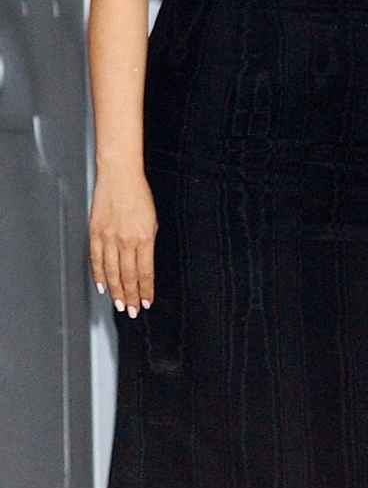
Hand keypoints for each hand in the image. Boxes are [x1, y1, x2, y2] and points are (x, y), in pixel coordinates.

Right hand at [90, 166, 156, 314]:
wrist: (119, 176)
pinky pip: (96, 259)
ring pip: (112, 272)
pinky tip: (102, 286)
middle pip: (128, 277)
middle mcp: (126, 241)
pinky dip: (99, 275)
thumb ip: (147, 243)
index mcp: (144, 238)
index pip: (145, 272)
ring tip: (118, 305)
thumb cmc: (139, 195)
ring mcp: (109, 237)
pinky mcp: (95, 233)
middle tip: (131, 311)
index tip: (146, 303)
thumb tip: (144, 264)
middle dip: (131, 297)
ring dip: (116, 291)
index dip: (145, 291)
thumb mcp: (152, 220)